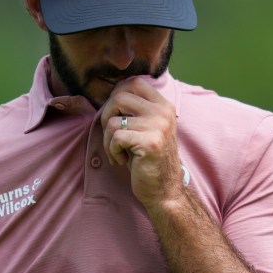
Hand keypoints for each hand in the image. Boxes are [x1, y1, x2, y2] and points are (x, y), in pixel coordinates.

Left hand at [99, 77, 183, 207]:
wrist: (165, 190)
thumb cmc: (149, 160)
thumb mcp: (146, 128)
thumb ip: (135, 110)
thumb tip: (109, 94)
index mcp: (163, 105)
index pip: (134, 82)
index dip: (116, 95)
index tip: (116, 116)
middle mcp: (163, 112)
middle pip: (119, 97)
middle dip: (107, 117)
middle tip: (112, 136)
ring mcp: (158, 126)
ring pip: (113, 121)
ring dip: (108, 140)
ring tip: (118, 153)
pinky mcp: (150, 142)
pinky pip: (115, 137)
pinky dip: (112, 151)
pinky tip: (123, 161)